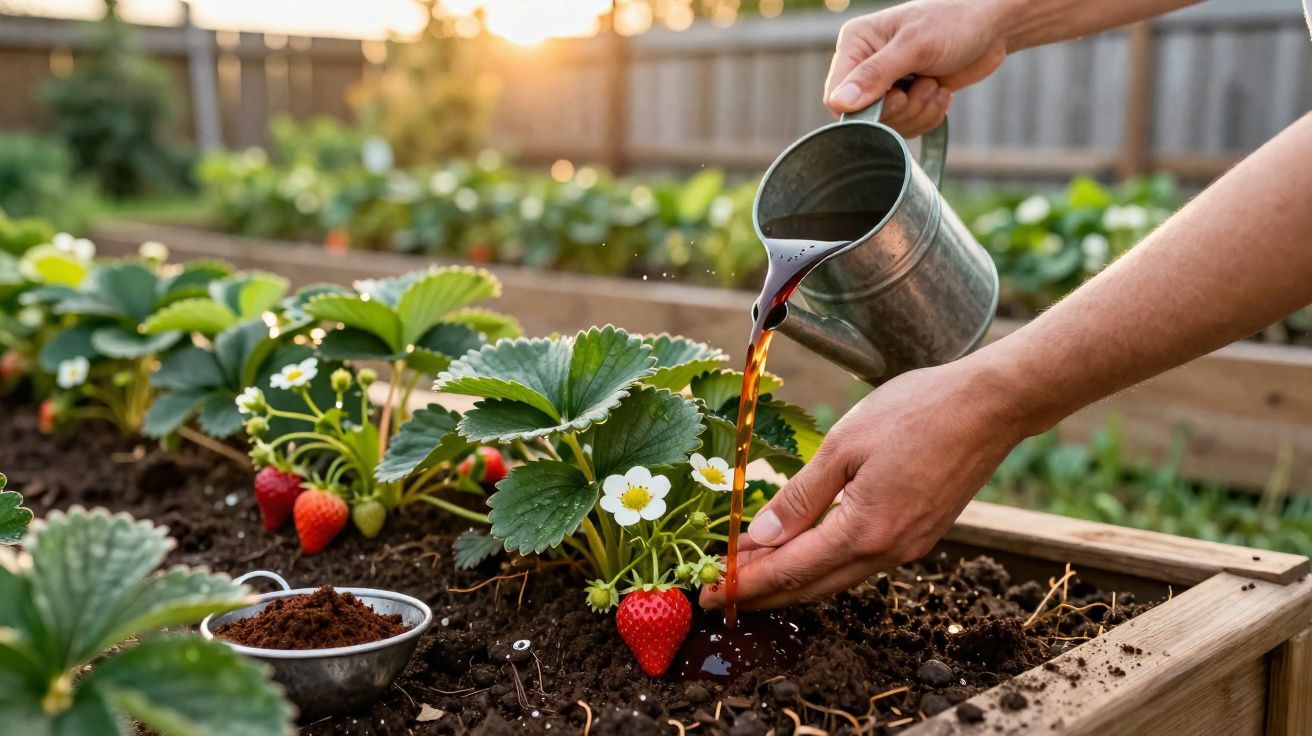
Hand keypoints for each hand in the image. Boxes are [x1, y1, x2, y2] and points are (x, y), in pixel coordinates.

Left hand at [700, 357, 1022, 611]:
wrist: (991, 405)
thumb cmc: (916, 412)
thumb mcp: (845, 445)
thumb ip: (801, 496)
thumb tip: (761, 536)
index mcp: (864, 531)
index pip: (790, 570)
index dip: (745, 584)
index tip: (708, 592)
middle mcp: (888, 552)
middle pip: (811, 586)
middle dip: (761, 593)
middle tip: (717, 594)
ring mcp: (909, 548)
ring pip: (836, 578)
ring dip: (792, 581)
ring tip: (751, 577)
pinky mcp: (921, 536)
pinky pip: (860, 563)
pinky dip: (823, 564)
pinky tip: (803, 552)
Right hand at [824, 0, 1011, 135]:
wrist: (991, 28)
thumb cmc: (955, 22)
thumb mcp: (914, 45)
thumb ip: (876, 74)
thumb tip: (839, 103)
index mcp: (856, 43)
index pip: (836, 96)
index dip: (864, 109)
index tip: (898, 97)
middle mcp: (865, 65)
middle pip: (864, 116)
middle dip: (901, 110)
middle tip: (924, 85)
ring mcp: (887, 84)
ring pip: (888, 124)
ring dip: (918, 112)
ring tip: (935, 84)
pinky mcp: (907, 98)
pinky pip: (907, 126)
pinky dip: (928, 116)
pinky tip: (941, 92)